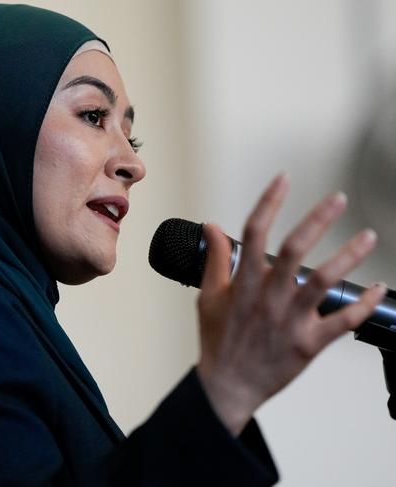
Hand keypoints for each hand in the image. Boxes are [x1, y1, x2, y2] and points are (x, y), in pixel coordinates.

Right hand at [195, 173, 385, 434]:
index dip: (269, 201)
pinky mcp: (309, 344)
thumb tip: (212, 225)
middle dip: (318, 218)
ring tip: (369, 235)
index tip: (283, 179)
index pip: (254, 232)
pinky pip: (343, 322)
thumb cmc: (218, 340)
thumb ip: (214, 259)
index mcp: (242, 284)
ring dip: (348, 255)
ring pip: (325, 281)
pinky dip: (364, 304)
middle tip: (339, 198)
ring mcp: (290, 321)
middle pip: (295, 249)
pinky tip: (377, 287)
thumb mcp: (206, 296)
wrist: (228, 386)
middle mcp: (268, 297)